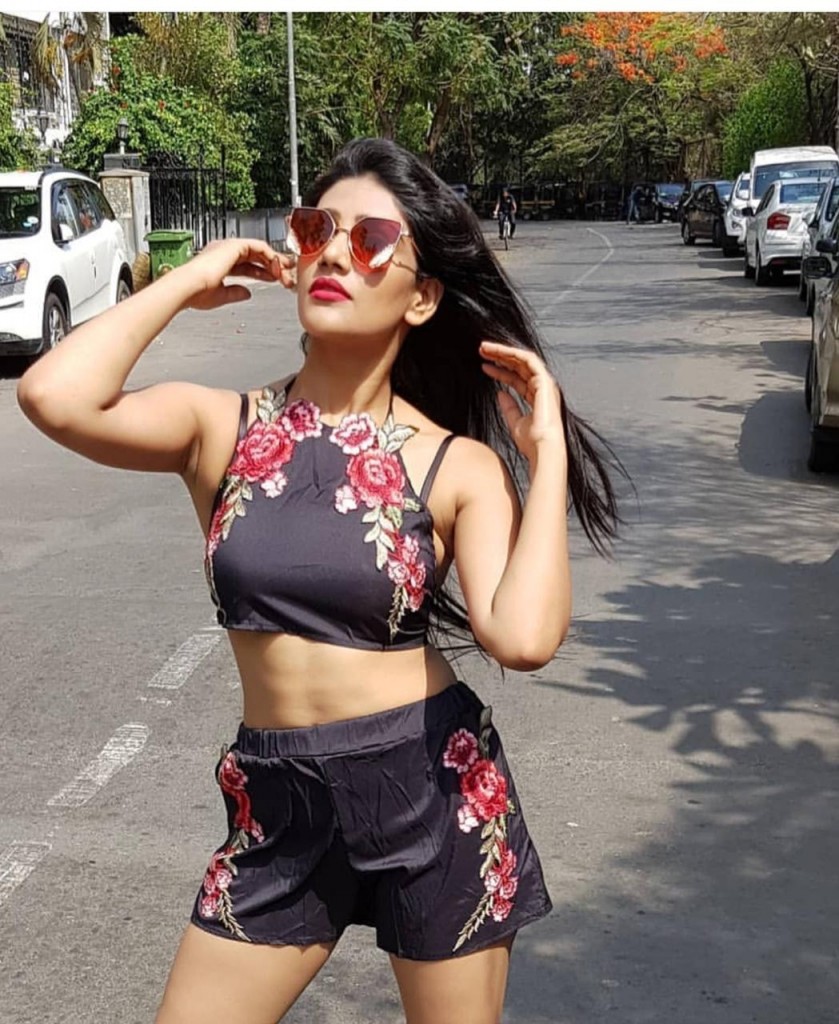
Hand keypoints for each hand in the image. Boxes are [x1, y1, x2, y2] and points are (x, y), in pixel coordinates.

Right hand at [182, 238, 296, 310]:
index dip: (261, 272)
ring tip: (287, 270)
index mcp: (218, 262)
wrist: (189, 286)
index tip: (273, 279)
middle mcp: (223, 251)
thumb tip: (247, 294)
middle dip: (271, 264)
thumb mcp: (221, 295)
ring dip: (274, 260)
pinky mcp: (235, 245)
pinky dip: (270, 256)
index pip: (245, 265)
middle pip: (254, 255)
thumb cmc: (196, 292)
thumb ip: (235, 293)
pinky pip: (259, 247)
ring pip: (259, 250)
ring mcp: (229, 247)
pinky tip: (277, 266)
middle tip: (286, 272)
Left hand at [480, 341, 565, 463]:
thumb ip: (509, 407)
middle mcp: (542, 388)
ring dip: (504, 352)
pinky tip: (498, 352)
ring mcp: (545, 384)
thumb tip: (500, 394)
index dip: (500, 372)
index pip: (517, 379)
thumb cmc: (532, 443)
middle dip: (500, 357)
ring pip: (523, 359)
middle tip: (482, 350)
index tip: (484, 366)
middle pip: (519, 367)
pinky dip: (513, 353)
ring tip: (485, 348)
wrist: (543, 449)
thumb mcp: (515, 422)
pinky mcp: (545, 381)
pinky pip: (528, 360)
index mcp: (537, 398)